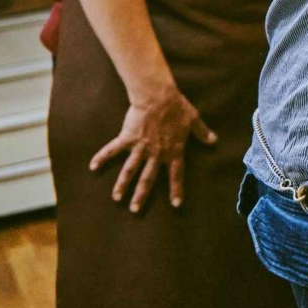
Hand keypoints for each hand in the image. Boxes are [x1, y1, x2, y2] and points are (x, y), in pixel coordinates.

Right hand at [90, 86, 217, 211]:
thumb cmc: (177, 107)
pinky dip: (102, 157)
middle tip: (135, 210)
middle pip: (148, 178)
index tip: (175, 204)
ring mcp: (141, 147)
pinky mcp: (127, 138)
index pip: (176, 174)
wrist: (159, 97)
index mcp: (173, 150)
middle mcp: (156, 153)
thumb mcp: (194, 120)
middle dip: (141, 195)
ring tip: (116, 198)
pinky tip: (93, 166)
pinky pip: (112, 150)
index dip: (176, 189)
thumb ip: (203, 132)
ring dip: (123, 185)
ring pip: (130, 170)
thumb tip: (214, 140)